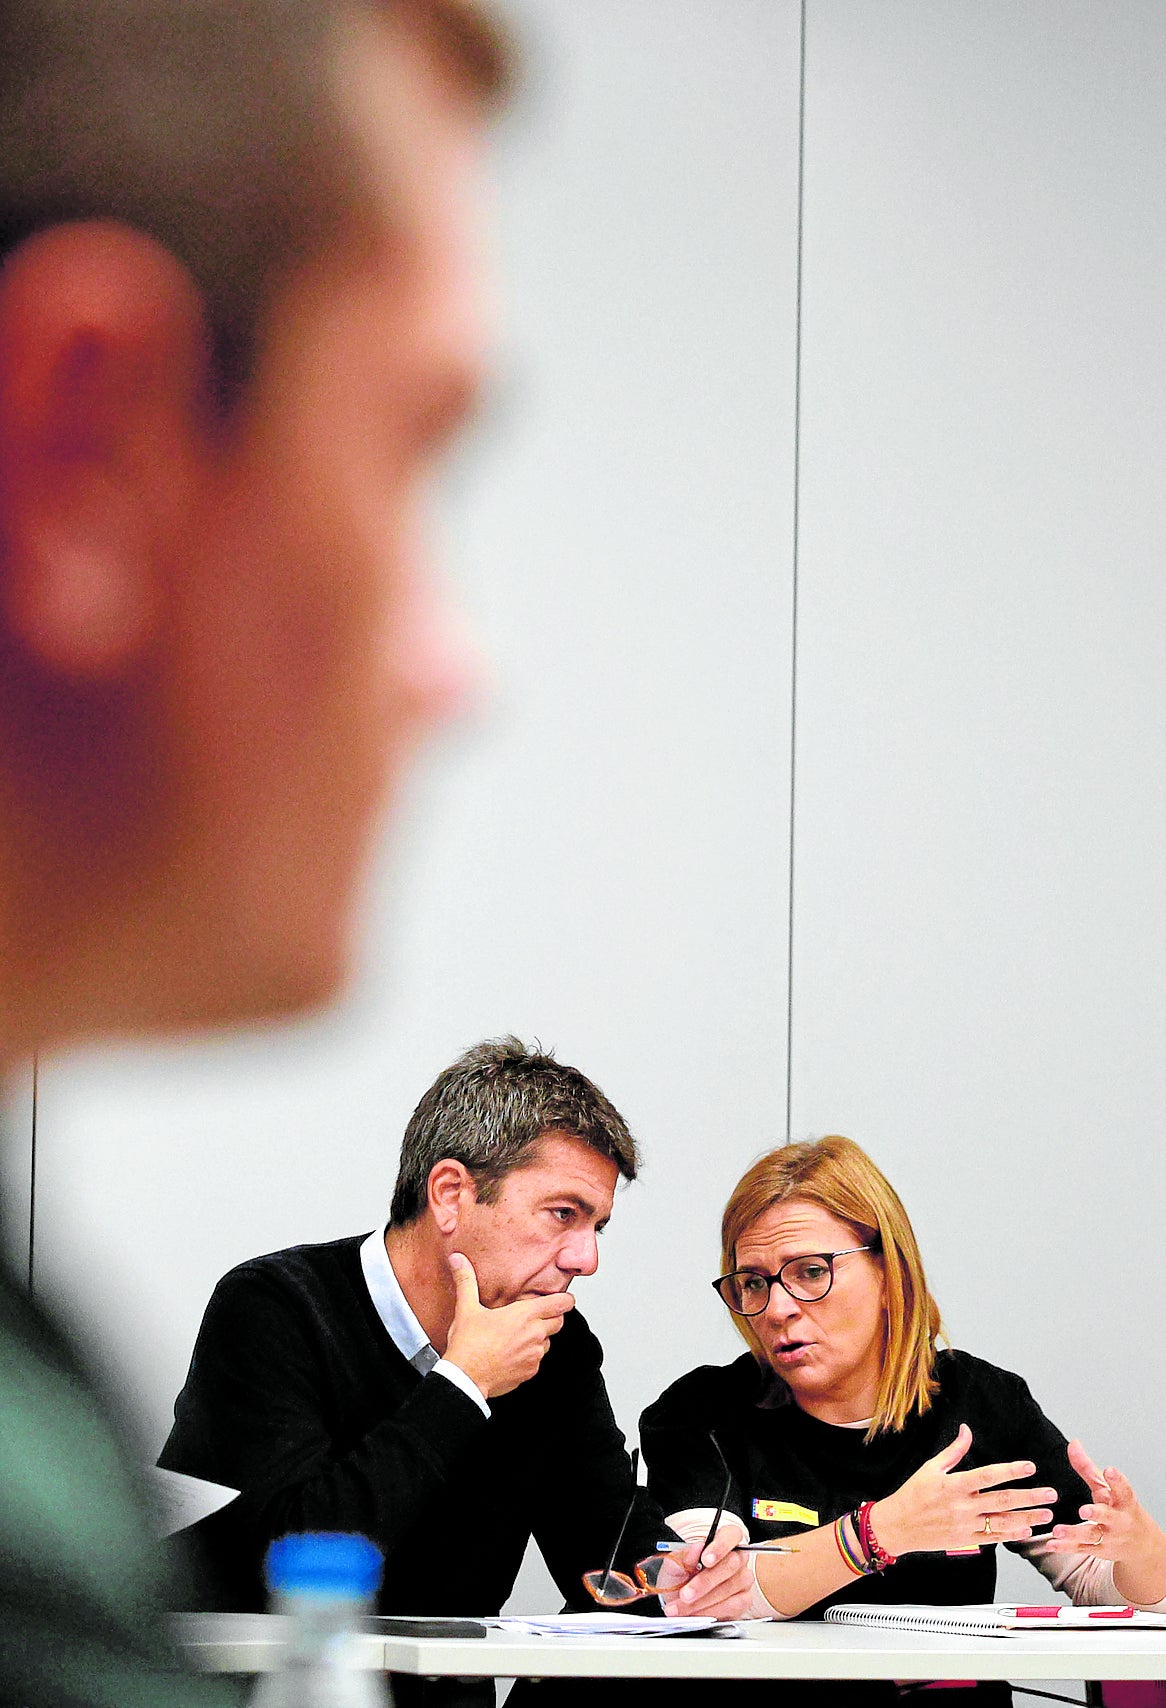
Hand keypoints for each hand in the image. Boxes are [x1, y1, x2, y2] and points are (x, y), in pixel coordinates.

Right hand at [443, 1253, 573, 1398]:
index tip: (565, 1298)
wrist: (465, 1379)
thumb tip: (458, 1259)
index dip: (565, 1300)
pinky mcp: (530, 1372)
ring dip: (539, 1337)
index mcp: (524, 1315)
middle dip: (551, 1317)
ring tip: (518, 1335)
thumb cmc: (468, 1345)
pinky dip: (529, 1356)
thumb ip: (466, 1280)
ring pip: (547, 1342)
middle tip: (536, 1315)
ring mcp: (534, 1355)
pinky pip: (537, 1360)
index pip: (560, 1304)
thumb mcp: (466, 1308)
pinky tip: (511, 1353)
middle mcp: (534, 1334)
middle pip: (558, 1322)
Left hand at [658, 1526, 752, 1619]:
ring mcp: (743, 1580)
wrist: (679, 1597)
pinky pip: (732, 1607)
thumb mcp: (676, 1563)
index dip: (720, 1546)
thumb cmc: (681, 1574)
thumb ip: (685, 1555)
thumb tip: (697, 1547)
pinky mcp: (744, 1601)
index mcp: (723, 1540)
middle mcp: (738, 1558)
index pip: (731, 1535)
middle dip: (705, 1582)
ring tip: (682, 1608)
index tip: (705, 1559)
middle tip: (685, 1594)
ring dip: (702, 1602)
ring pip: (729, 1589)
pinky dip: (711, 1612)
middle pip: (730, 1565)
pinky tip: (696, 1614)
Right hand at [870, 1423, 1056, 1556]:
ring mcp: (965, 1525)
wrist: (898, 1525)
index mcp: (954, 1484)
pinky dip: (1011, 1535)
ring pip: (1003, 1522)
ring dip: (1027, 1518)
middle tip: (1051, 1494)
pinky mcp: (966, 1540)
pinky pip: (993, 1537)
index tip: (1029, 1467)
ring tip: (1047, 1514)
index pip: (988, 1475)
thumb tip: (966, 1430)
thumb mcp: (931, 1467)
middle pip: (1003, 1500)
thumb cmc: (913, 1493)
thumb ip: (954, 1451)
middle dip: (1030, 1497)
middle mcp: (962, 1505)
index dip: (1010, 1470)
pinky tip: (1026, 1531)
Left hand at [1043, 1440, 1165, 1601]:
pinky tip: (1051, 1544)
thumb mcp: (1107, 1488)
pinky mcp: (1099, 1550)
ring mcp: (1109, 1537)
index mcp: (1123, 1501)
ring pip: (1091, 1535)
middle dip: (1097, 1513)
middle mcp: (1118, 1520)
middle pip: (1108, 1516)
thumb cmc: (1120, 1508)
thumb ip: (1087, 1467)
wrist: (1140, 1545)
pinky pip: (1081, 1549)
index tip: (1110, 1471)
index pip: (1123, 1489)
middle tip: (1084, 1510)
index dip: (1117, 1480)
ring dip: (1074, 1533)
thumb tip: (1073, 1443)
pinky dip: (1065, 1547)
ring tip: (1058, 1530)